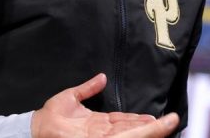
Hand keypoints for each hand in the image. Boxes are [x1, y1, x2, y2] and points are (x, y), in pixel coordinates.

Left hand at [30, 73, 178, 137]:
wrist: (37, 128)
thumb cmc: (50, 115)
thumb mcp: (71, 97)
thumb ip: (87, 88)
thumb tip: (101, 77)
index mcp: (99, 124)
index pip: (125, 121)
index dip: (140, 119)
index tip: (156, 116)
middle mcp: (104, 133)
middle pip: (133, 130)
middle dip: (153, 127)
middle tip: (173, 121)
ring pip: (132, 135)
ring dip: (151, 131)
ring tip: (168, 125)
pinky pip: (123, 137)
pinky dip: (139, 133)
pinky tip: (149, 128)